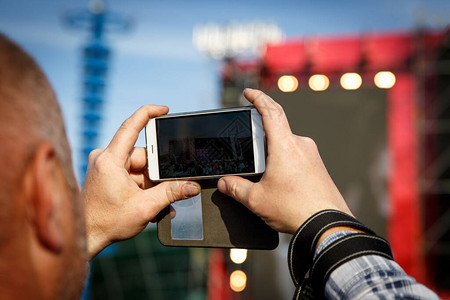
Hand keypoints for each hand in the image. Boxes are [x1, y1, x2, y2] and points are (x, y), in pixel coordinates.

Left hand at [82, 105, 200, 259]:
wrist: (87, 237)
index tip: (165, 110)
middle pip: (143, 155)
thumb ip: (171, 193)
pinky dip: (143, 187)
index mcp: (110, 160)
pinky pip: (132, 174)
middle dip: (156, 173)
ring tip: (155, 203)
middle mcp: (105, 158)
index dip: (149, 113)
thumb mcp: (145, 207)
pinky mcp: (107, 174)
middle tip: (162, 191)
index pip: (131, 126)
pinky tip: (150, 202)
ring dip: (150, 184)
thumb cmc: (107, 223)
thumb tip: (192, 186)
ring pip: (140, 167)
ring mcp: (106, 166)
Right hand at [217, 89, 352, 233]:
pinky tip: (280, 182)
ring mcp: (313, 156)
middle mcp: (301, 145)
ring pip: (287, 145)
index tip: (249, 93)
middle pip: (278, 129)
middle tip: (249, 150)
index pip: (271, 111)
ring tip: (264, 175)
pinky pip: (298, 157)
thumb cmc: (294, 209)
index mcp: (285, 145)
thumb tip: (224, 183)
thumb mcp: (256, 199)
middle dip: (261, 136)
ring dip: (273, 153)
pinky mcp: (319, 167)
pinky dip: (285, 163)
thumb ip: (236, 188)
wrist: (328, 225)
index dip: (258, 98)